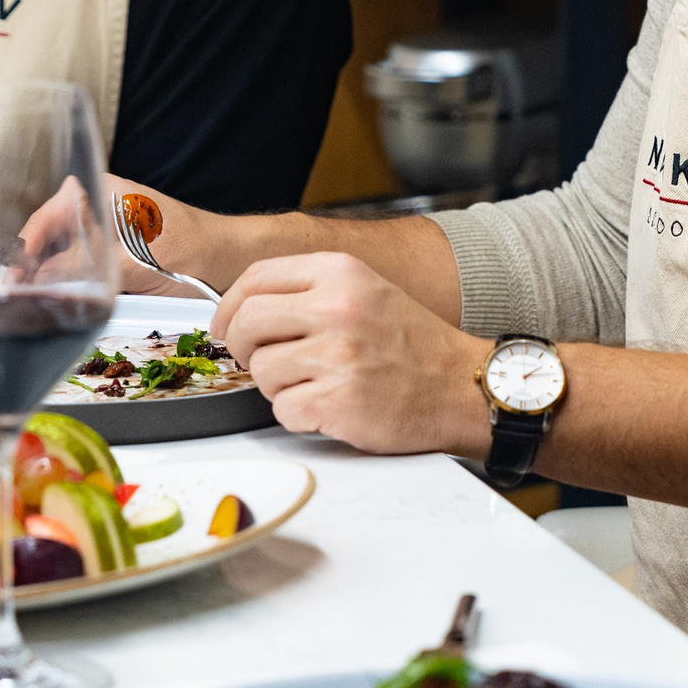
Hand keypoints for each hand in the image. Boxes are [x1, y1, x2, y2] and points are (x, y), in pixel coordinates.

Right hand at [21, 175, 231, 293]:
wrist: (229, 264)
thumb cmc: (192, 251)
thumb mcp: (134, 263)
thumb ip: (85, 270)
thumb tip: (41, 282)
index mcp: (105, 192)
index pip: (48, 214)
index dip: (25, 245)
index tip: (13, 276)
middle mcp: (102, 208)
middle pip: (50, 234)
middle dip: (31, 264)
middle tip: (16, 297)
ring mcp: (108, 232)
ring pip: (64, 253)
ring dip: (48, 278)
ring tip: (31, 303)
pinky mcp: (115, 256)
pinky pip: (82, 267)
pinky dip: (69, 285)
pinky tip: (59, 303)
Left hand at [214, 252, 489, 457]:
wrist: (460, 385)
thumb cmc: (412, 343)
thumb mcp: (364, 290)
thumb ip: (309, 291)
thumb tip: (243, 308)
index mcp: (340, 273)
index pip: (255, 278)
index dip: (230, 306)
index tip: (227, 326)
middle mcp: (337, 308)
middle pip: (247, 322)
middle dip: (244, 347)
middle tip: (262, 359)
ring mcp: (336, 355)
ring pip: (262, 370)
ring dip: (279, 385)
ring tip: (317, 382)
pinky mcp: (337, 401)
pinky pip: (283, 409)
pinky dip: (299, 414)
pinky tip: (329, 406)